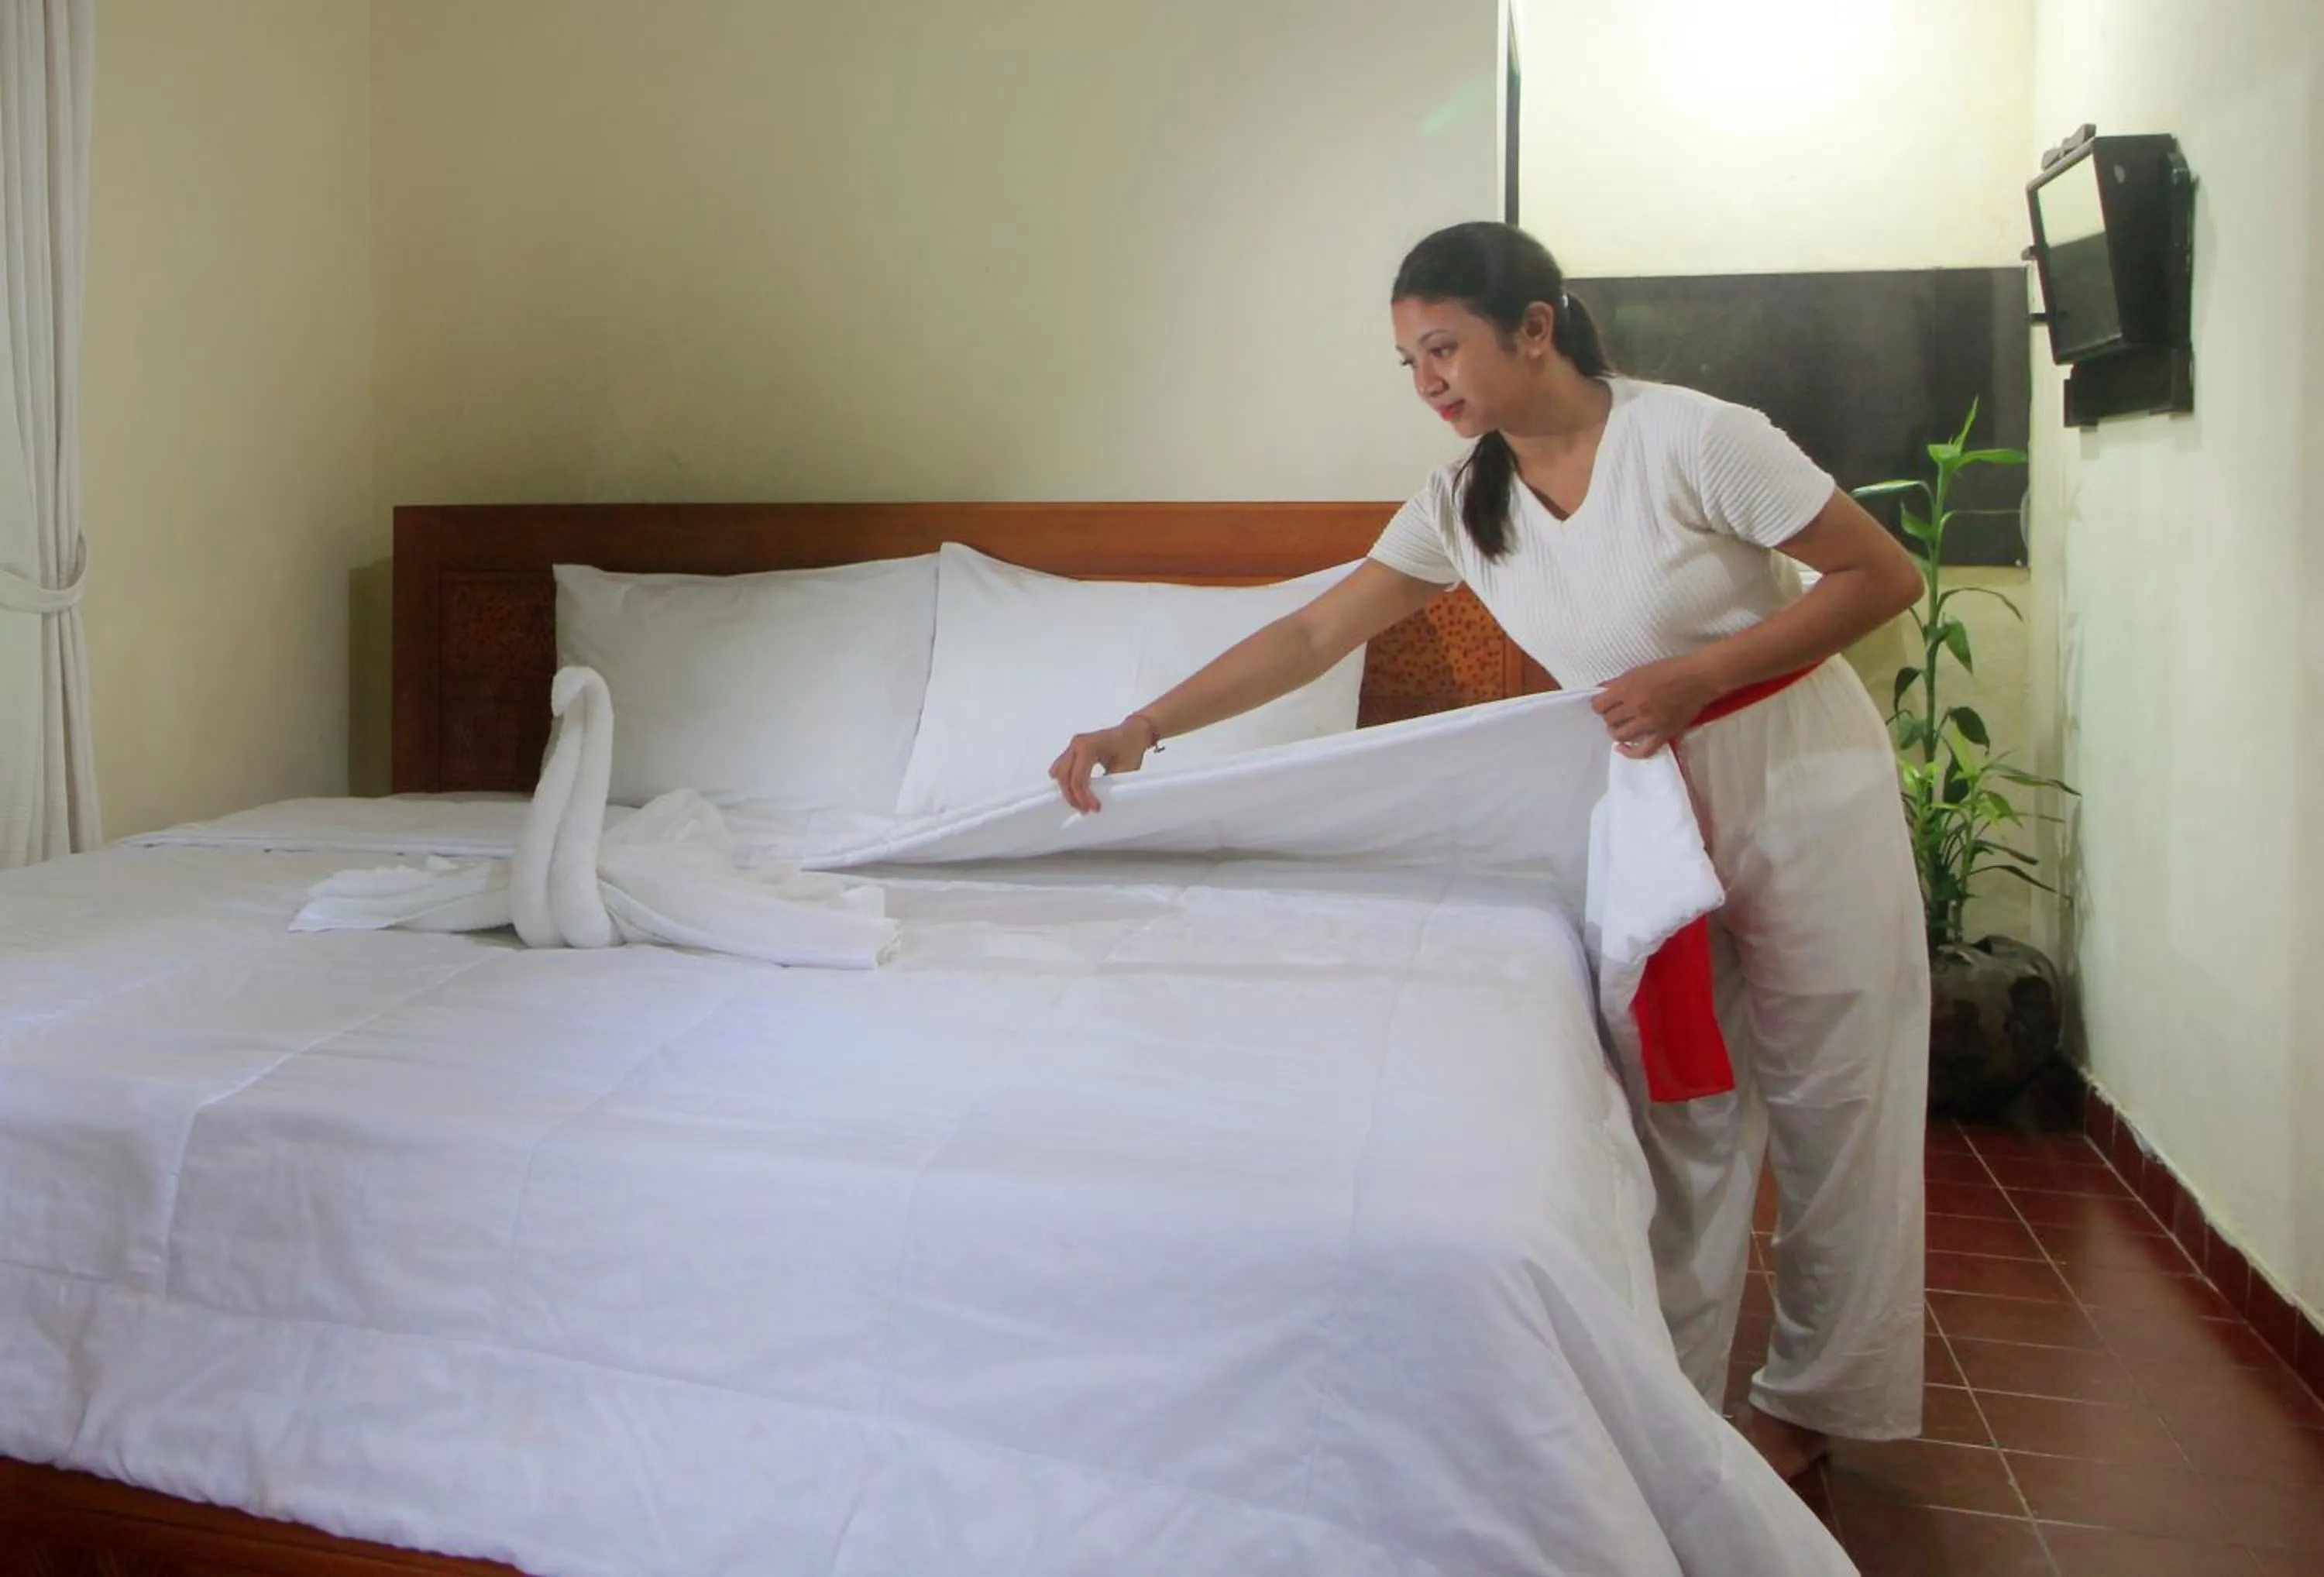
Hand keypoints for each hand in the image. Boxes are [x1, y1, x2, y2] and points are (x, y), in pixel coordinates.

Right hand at [1048, 717, 1157, 812]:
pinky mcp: (1074, 750)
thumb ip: (1109, 785)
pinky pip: (1063, 768)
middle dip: (1072, 796)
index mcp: (1088, 746)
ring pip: (1060, 772)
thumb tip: (1098, 800)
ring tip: (1081, 802)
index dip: (1083, 796)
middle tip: (1085, 809)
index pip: (1078, 777)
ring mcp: (1074, 746)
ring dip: (1067, 789)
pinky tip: (1078, 791)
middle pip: (1064, 776)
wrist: (1134, 733)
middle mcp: (1077, 744)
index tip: (1094, 808)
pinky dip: (1067, 781)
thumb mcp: (1124, 769)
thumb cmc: (1131, 746)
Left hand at [1592, 655, 1719, 756]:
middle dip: (1609, 717)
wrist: (1698, 678)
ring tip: (1622, 726)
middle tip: (1616, 713)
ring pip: (1620, 736)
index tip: (1604, 704)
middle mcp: (1636, 707)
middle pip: (1609, 720)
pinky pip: (1642, 751)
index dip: (1599, 705)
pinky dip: (1630, 753)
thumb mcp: (1638, 671)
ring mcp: (1650, 723)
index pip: (1599, 705)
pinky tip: (1623, 748)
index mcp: (1627, 689)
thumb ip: (1617, 683)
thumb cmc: (1669, 670)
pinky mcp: (1663, 734)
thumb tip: (1599, 690)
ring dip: (1617, 731)